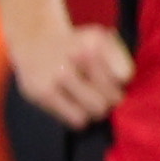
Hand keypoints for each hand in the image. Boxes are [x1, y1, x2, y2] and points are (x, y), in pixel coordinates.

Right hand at [12, 16, 131, 125]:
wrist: (35, 42)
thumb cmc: (77, 47)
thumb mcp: (102, 41)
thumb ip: (119, 60)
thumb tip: (123, 84)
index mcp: (95, 42)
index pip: (124, 77)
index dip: (120, 81)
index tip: (111, 78)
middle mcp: (77, 56)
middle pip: (113, 97)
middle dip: (110, 98)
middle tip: (101, 93)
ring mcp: (59, 75)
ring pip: (96, 110)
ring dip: (96, 110)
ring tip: (88, 100)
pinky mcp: (43, 93)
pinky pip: (77, 119)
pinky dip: (79, 117)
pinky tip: (73, 104)